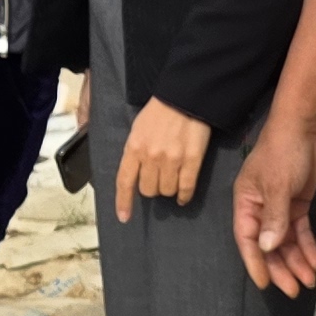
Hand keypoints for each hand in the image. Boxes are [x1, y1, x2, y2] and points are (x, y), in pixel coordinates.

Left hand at [114, 98, 213, 221]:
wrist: (185, 97)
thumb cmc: (159, 112)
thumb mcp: (138, 129)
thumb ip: (134, 152)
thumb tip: (135, 175)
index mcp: (134, 147)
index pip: (125, 182)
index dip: (124, 202)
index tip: (124, 217)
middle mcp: (151, 156)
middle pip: (148, 190)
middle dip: (151, 188)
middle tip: (157, 178)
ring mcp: (172, 160)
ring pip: (166, 191)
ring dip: (168, 190)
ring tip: (171, 179)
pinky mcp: (192, 160)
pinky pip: (186, 188)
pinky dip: (184, 196)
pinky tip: (183, 196)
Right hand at [233, 112, 315, 297]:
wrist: (303, 129)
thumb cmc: (282, 153)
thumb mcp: (277, 185)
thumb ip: (274, 218)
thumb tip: (268, 247)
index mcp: (246, 204)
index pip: (248, 239)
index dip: (256, 262)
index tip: (265, 284)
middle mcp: (260, 209)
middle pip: (268, 245)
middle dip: (281, 268)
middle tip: (293, 290)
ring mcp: (280, 208)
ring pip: (286, 242)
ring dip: (296, 261)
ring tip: (308, 281)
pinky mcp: (297, 205)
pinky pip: (300, 232)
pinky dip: (307, 247)